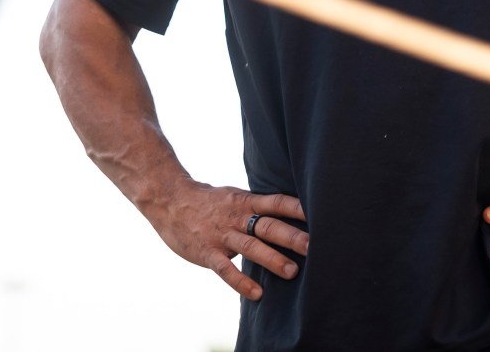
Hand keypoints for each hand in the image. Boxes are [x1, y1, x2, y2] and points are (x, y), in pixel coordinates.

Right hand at [145, 180, 308, 300]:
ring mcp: (221, 235)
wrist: (169, 199)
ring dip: (272, 259)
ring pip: (250, 247)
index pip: (276, 202)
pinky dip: (241, 281)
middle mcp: (236, 217)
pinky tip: (257, 294)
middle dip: (293, 237)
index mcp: (245, 202)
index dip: (297, 208)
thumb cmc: (207, 201)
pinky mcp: (206, 252)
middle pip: (268, 226)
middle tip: (316, 247)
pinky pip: (225, 269)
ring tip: (293, 272)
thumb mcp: (234, 196)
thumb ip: (257, 206)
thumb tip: (286, 212)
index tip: (321, 212)